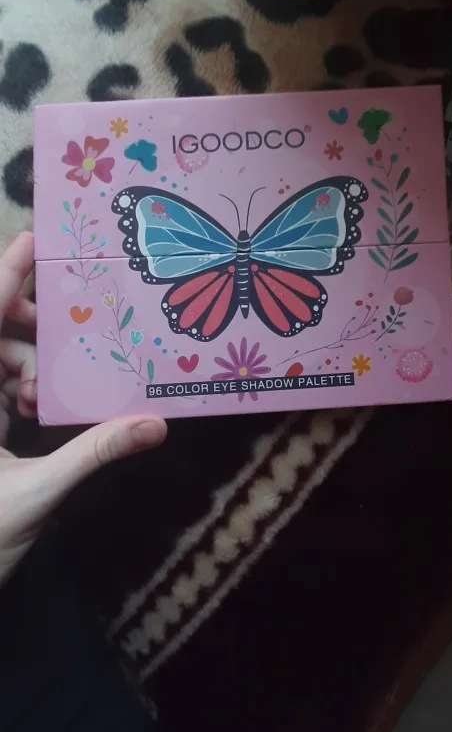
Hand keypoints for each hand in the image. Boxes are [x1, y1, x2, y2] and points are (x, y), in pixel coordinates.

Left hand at [0, 233, 166, 586]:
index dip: (8, 272)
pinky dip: (23, 392)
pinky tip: (44, 409)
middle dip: (29, 325)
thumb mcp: (36, 494)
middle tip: (70, 328)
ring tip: (48, 391)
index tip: (39, 237)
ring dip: (29, 367)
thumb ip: (94, 454)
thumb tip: (156, 426)